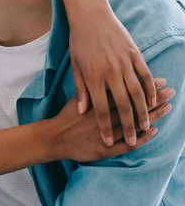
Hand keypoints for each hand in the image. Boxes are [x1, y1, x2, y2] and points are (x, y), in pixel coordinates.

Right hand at [50, 78, 173, 161]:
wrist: (55, 138)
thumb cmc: (65, 117)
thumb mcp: (75, 98)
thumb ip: (88, 89)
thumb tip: (100, 78)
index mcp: (97, 103)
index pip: (126, 92)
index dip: (143, 86)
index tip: (158, 80)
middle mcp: (104, 118)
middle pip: (134, 106)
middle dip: (154, 99)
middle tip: (171, 91)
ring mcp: (107, 134)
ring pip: (134, 124)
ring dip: (152, 116)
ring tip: (168, 107)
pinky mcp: (106, 149)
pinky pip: (128, 145)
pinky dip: (142, 138)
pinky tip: (154, 131)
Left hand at [68, 0, 155, 147]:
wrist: (90, 16)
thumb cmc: (79, 41)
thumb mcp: (75, 65)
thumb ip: (80, 89)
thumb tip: (83, 110)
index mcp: (93, 77)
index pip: (100, 109)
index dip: (104, 127)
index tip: (107, 142)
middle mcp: (110, 72)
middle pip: (121, 105)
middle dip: (127, 126)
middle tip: (132, 140)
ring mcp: (124, 63)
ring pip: (137, 93)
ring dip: (143, 111)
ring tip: (146, 126)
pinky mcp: (134, 54)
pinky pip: (145, 75)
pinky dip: (151, 89)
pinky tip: (153, 101)